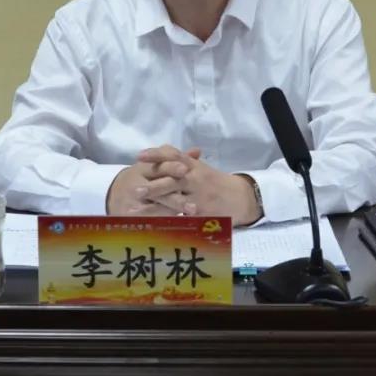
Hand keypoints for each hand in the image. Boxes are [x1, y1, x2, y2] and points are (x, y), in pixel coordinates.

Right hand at [106, 145, 200, 215]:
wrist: (113, 193)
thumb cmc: (141, 178)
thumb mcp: (154, 165)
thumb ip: (175, 160)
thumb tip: (197, 151)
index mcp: (143, 168)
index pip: (158, 166)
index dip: (171, 167)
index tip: (185, 170)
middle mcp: (137, 184)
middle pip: (158, 188)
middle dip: (176, 195)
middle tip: (193, 201)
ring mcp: (133, 201)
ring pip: (155, 205)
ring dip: (173, 209)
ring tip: (191, 212)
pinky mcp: (131, 215)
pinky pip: (149, 217)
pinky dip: (163, 219)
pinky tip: (178, 221)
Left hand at [136, 145, 261, 226]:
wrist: (241, 196)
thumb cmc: (217, 182)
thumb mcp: (200, 168)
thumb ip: (183, 161)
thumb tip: (163, 150)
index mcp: (194, 166)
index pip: (174, 156)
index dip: (157, 155)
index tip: (140, 156)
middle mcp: (196, 177)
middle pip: (172, 178)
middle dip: (153, 185)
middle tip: (134, 189)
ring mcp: (200, 194)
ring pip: (176, 198)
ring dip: (158, 204)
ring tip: (139, 210)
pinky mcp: (203, 211)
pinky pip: (185, 215)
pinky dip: (171, 219)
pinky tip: (157, 225)